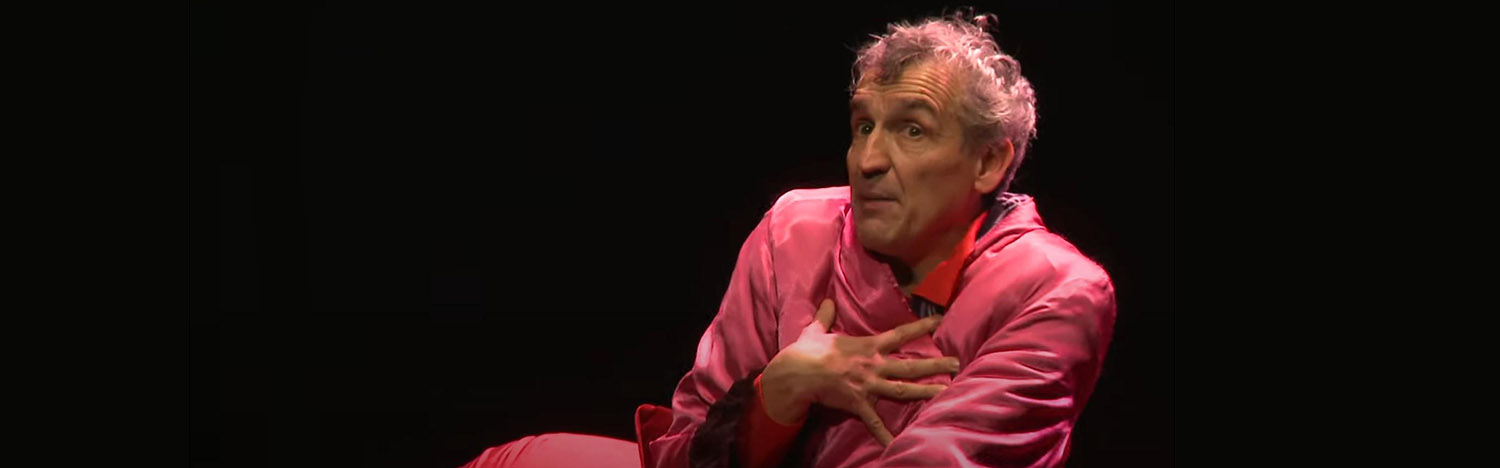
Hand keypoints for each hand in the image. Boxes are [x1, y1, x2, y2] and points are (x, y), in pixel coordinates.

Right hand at [760, 299, 958, 444]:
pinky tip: (897, 445)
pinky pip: (874, 422)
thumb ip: (825, 316)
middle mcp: (874, 365)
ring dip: (925, 392)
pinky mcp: (858, 404)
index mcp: (867, 346)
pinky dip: (886, 434)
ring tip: (947, 393)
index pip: (900, 334)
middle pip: (910, 365)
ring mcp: (868, 386)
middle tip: (957, 363)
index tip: (941, 320)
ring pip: (903, 390)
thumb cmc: (806, 351)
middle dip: (935, 364)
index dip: (921, 327)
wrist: (796, 373)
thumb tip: (826, 301)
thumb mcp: (816, 330)